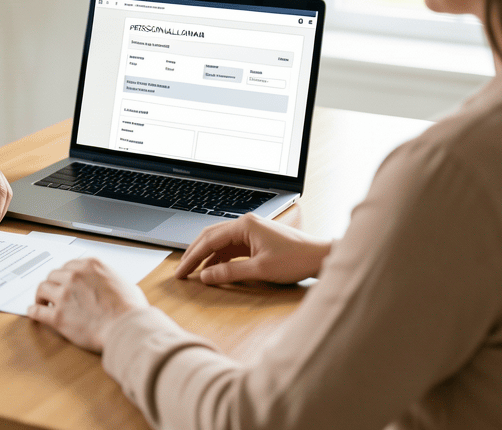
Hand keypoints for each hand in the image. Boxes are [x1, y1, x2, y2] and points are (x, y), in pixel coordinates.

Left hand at [28, 257, 148, 352]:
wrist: (127, 329)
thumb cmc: (131, 310)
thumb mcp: (125, 284)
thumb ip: (111, 280)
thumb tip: (111, 286)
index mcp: (91, 266)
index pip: (69, 265)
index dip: (66, 275)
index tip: (64, 281)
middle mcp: (74, 276)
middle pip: (54, 275)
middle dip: (53, 283)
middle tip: (54, 292)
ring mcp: (64, 295)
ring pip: (42, 288)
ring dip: (42, 295)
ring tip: (42, 302)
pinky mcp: (58, 316)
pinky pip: (37, 311)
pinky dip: (34, 311)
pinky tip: (34, 313)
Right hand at [174, 213, 331, 284]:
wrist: (320, 257)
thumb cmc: (296, 260)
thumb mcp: (260, 270)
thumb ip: (230, 272)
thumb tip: (205, 276)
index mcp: (245, 225)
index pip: (209, 240)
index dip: (192, 257)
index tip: (181, 272)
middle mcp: (246, 224)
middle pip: (210, 237)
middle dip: (194, 254)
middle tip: (181, 272)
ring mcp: (251, 231)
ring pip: (220, 242)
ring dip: (206, 257)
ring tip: (193, 272)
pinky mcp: (256, 240)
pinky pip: (231, 248)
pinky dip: (220, 258)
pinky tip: (213, 270)